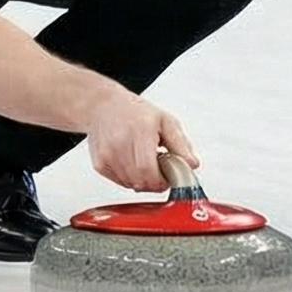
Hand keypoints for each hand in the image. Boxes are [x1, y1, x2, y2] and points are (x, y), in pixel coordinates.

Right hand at [82, 90, 197, 192]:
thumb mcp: (165, 121)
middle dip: (155, 183)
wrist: (103, 106)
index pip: (148, 170)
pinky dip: (130, 178)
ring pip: (131, 184)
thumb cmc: (135, 112)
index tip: (168, 177)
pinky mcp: (99, 164)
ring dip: (143, 181)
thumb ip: (180, 144)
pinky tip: (133, 163)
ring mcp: (107, 155)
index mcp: (140, 131)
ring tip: (146, 163)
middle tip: (160, 171)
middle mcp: (120, 144)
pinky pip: (120, 182)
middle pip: (140, 181)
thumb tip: (192, 164)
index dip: (161, 180)